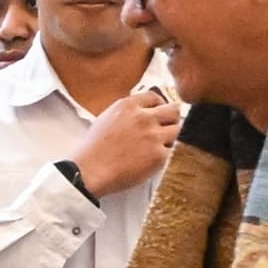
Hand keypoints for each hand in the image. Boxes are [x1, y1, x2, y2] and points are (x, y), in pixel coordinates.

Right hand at [70, 84, 185, 196]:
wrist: (89, 171)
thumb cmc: (92, 149)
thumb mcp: (107, 118)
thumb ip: (127, 112)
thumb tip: (141, 112)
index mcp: (128, 105)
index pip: (155, 97)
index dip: (159, 105)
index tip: (159, 113)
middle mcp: (144, 117)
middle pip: (173, 110)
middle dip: (172, 119)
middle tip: (167, 128)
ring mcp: (153, 136)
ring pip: (178, 129)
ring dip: (172, 136)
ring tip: (160, 145)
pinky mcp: (159, 156)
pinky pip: (173, 150)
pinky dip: (167, 154)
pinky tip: (155, 159)